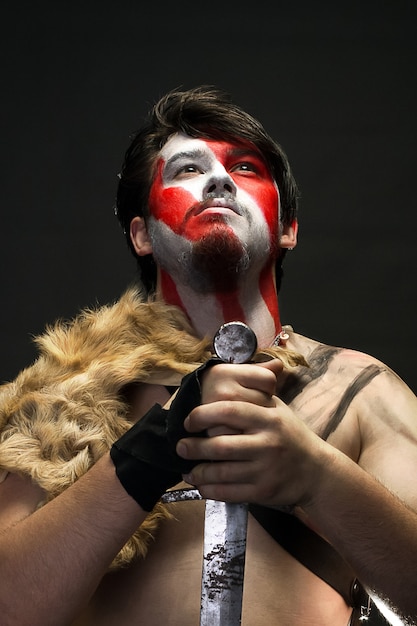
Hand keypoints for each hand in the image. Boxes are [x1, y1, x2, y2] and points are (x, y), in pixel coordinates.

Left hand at [176, 359, 326, 507]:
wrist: (316, 470)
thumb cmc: (289, 434)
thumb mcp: (277, 408)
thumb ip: (252, 395)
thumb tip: (224, 372)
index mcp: (268, 418)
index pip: (229, 411)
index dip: (202, 414)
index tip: (188, 420)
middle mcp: (267, 443)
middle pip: (220, 444)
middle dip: (194, 447)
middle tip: (179, 446)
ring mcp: (265, 469)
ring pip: (222, 472)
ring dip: (198, 472)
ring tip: (186, 470)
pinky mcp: (263, 492)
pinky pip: (229, 492)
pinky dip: (210, 490)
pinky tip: (201, 485)